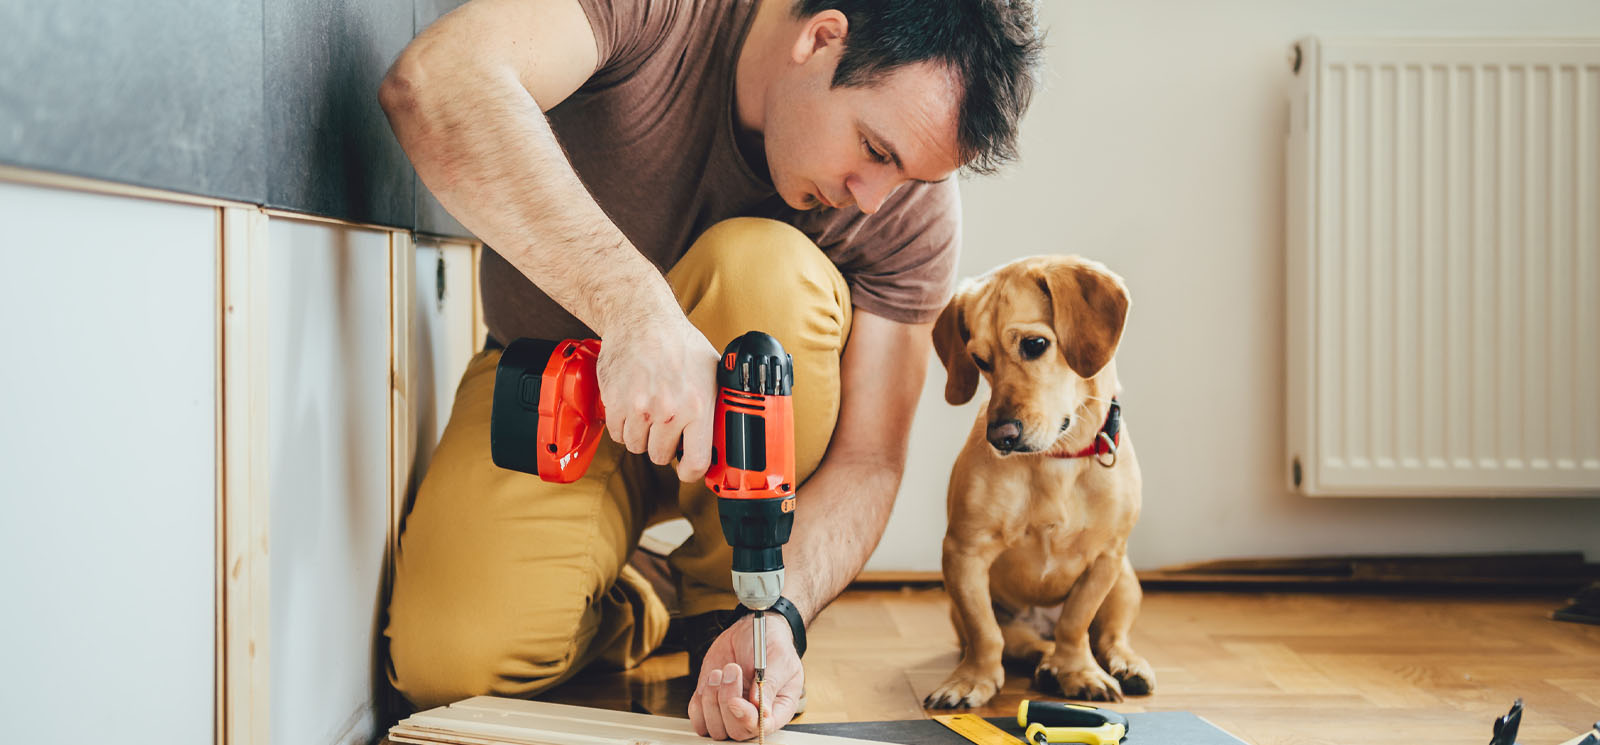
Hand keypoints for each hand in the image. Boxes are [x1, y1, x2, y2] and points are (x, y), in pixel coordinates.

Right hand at [595, 310, 718, 481]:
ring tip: (649, 414)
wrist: (641, 319)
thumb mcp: (712, 371)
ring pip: (637, 446)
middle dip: (664, 447)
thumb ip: (717, 404)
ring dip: (643, 436)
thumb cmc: (679, 343)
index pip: (695, 462)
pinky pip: (618, 434)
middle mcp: (668, 411)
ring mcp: (639, 408)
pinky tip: (633, 408)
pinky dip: (624, 427)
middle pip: (661, 457)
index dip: (692, 473)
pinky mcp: (615, 402)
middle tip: (666, 429)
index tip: (688, 471)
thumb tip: (728, 431)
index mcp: (697, 406)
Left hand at [688, 614, 803, 740]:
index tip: (736, 700)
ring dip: (712, 699)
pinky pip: (699, 718)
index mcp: (777, 709)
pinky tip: (711, 680)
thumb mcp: (778, 659)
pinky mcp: (712, 703)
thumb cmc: (771, 644)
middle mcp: (753, 715)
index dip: (746, 719)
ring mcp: (730, 712)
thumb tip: (763, 711)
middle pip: (736, 732)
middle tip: (731, 672)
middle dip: (727, 702)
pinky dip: (699, 702)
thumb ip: (770, 685)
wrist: (751, 630)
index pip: (761, 728)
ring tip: (720, 671)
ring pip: (715, 728)